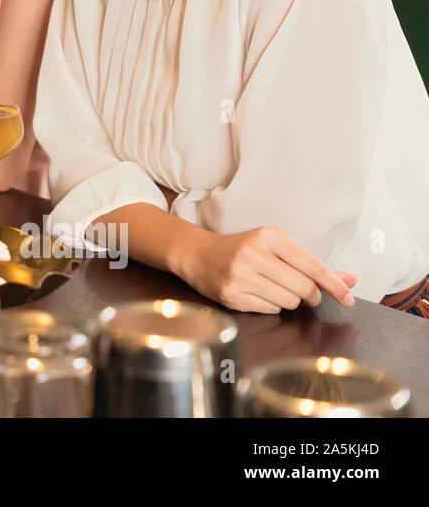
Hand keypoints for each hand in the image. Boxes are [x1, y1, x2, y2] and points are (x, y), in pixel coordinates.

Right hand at [176, 226, 356, 313]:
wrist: (196, 255)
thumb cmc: (241, 250)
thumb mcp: (275, 248)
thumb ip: (313, 266)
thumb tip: (351, 280)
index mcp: (268, 236)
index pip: (312, 266)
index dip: (335, 285)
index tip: (349, 298)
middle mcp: (253, 254)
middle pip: (304, 288)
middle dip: (310, 295)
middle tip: (305, 293)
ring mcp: (240, 276)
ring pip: (288, 301)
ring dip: (289, 300)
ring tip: (272, 288)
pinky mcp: (231, 295)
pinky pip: (270, 310)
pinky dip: (271, 306)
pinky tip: (257, 293)